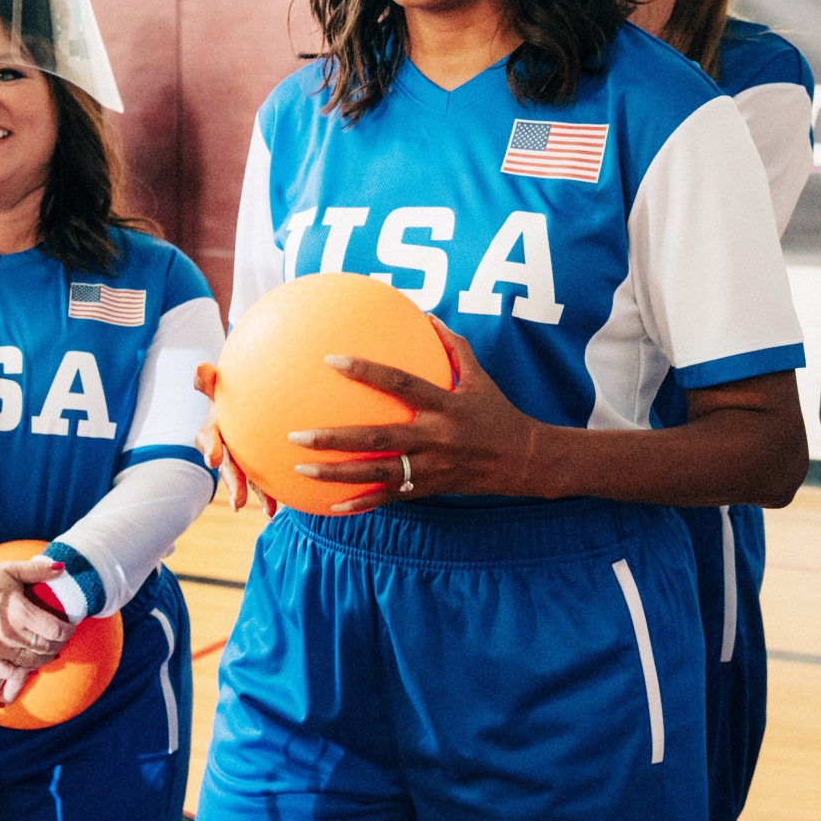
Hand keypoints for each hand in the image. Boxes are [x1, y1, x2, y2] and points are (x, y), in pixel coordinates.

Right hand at [0, 557, 72, 705]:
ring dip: (41, 659)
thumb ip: (38, 570)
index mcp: (19, 610)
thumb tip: (63, 568)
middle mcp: (8, 633)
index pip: (55, 630)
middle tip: (60, 641)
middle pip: (45, 648)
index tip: (69, 628)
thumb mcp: (10, 569)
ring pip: (29, 663)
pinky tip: (23, 665)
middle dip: (58, 645)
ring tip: (45, 652)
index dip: (67, 631)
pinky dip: (18, 672)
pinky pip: (5, 673)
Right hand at [194, 361, 276, 518]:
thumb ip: (208, 380)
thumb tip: (200, 367)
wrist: (245, 396)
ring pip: (246, 479)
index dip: (211, 448)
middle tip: (238, 502)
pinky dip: (271, 495)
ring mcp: (240, 458)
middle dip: (234, 484)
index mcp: (214, 428)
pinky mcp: (256, 465)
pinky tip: (278, 511)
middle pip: (228, 467)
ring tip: (269, 512)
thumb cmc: (229, 389)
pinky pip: (263, 481)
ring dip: (255, 496)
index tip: (214, 460)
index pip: (208, 437)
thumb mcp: (217, 383)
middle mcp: (224, 447)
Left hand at [288, 318, 543, 510]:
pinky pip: (390, 497)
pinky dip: (361, 502)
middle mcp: (435, 437)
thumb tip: (426, 314)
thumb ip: (453, 346)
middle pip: (378, 438)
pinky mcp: (430, 488)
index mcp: (445, 404)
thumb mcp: (480, 376)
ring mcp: (431, 467)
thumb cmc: (498, 412)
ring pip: (378, 473)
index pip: (400, 383)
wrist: (524, 461)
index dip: (366, 370)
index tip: (330, 359)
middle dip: (334, 437)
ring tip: (299, 468)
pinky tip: (330, 505)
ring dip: (337, 473)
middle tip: (295, 434)